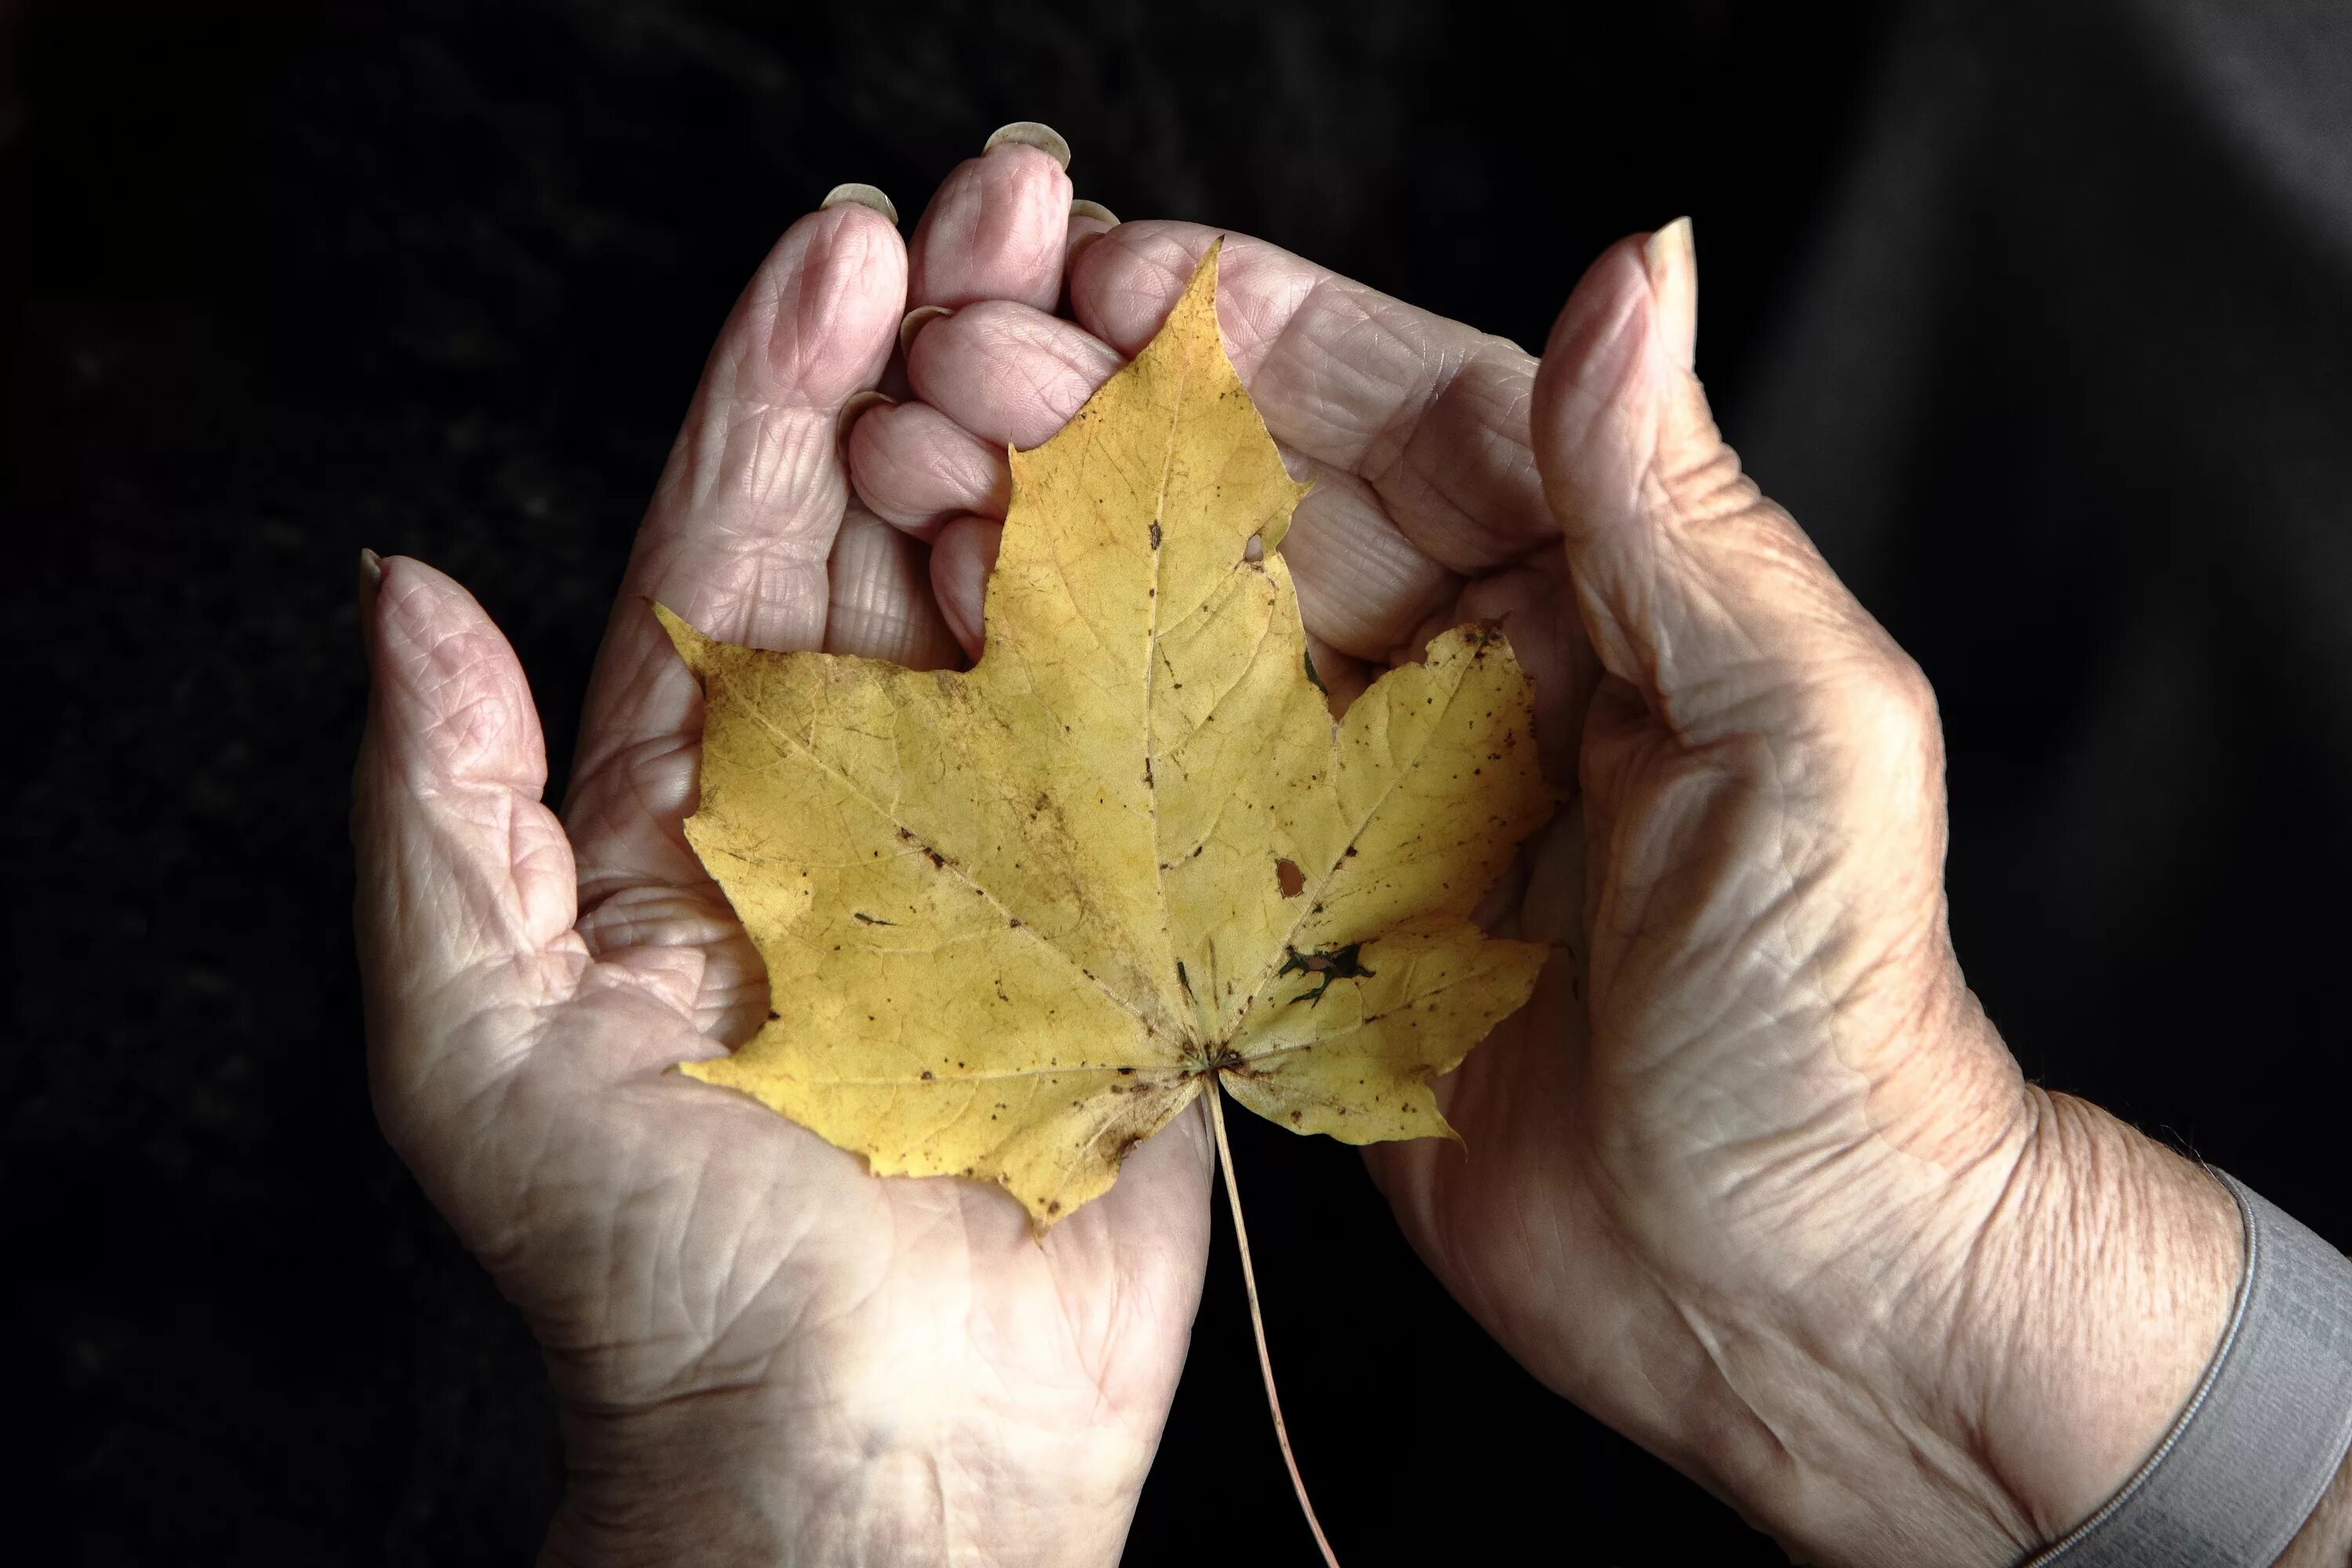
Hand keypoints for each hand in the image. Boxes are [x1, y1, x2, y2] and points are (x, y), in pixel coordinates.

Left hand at [354, 138, 1210, 1567]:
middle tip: (1018, 200)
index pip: (734, 541)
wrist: (870, 1459)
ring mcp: (1010, 848)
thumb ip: (438, 819)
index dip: (782, 382)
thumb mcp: (483, 1049)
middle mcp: (859, 797)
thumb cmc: (661, 1281)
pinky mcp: (1136, 921)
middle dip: (951, 354)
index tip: (846, 245)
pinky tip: (1231, 491)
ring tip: (1128, 289)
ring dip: (1079, 442)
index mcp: (700, 799)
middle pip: (902, 531)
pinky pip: (1168, 742)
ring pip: (1041, 600)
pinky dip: (1200, 614)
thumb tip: (395, 590)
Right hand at [897, 218, 2254, 1565]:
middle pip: (1280, 502)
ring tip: (919, 486)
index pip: (1423, 410)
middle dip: (1118, 423)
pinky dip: (1070, 721)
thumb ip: (1682, 511)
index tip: (1107, 275)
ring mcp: (1386, 795)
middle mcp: (1486, 671)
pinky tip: (962, 655)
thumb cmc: (1832, 1019)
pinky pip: (1178, 790)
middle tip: (957, 373)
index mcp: (1613, 591)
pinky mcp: (1313, 920)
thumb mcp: (1795, 735)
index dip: (1264, 335)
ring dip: (1065, 550)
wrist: (1782, 1291)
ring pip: (1203, 629)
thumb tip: (1640, 265)